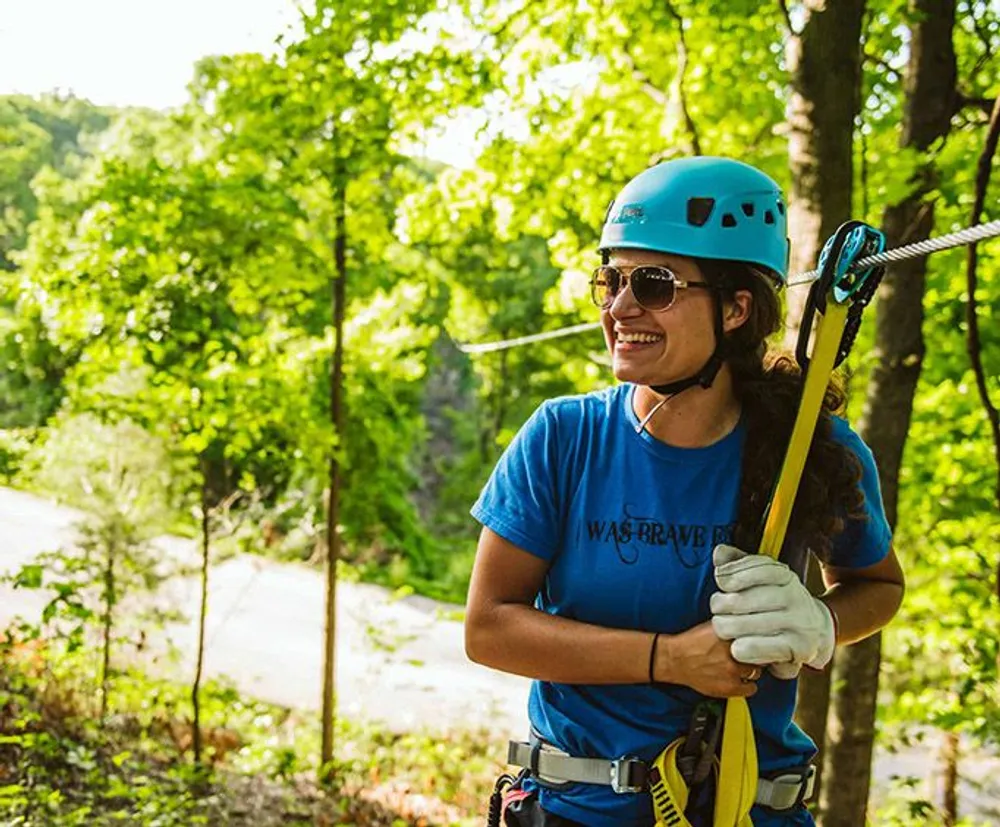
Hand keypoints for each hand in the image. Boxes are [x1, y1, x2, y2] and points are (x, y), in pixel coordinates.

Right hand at [656, 622, 759, 697]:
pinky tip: (741, 679)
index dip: (761, 639)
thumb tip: (750, 623)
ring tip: (744, 666)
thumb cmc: (691, 642)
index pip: (759, 637)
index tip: (763, 640)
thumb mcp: (713, 626)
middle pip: (760, 655)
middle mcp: (732, 653)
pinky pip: (751, 689)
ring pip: (756, 672)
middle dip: (756, 655)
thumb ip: (732, 625)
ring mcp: (732, 672)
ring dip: (752, 670)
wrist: (675, 660)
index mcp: (729, 635)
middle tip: (751, 654)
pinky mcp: (729, 688)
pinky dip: (748, 685)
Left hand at [709, 545, 835, 678]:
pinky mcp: (798, 649)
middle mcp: (795, 596)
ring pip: (743, 625)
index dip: (730, 575)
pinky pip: (755, 648)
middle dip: (720, 605)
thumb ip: (738, 563)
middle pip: (741, 600)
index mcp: (784, 575)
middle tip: (718, 611)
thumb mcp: (761, 578)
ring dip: (726, 628)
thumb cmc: (776, 603)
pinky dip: (741, 649)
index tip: (720, 582)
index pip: (753, 569)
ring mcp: (799, 623)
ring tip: (725, 628)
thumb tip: (719, 552)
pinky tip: (738, 647)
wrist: (815, 632)